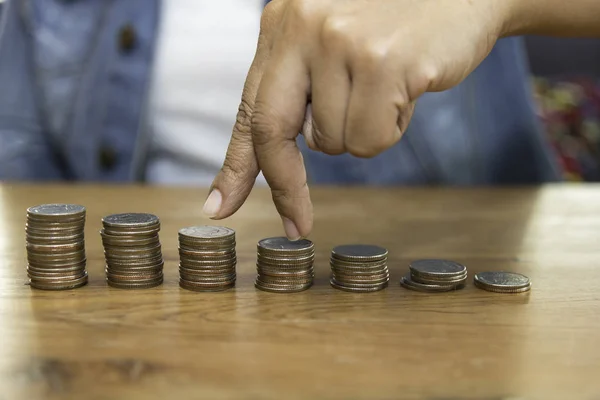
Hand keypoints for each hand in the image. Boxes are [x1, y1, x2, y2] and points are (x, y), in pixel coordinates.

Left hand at [204, 0, 508, 238]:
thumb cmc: (398, 22)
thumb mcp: (332, 41)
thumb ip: (300, 86)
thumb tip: (271, 157)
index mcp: (283, 23)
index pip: (249, 108)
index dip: (235, 166)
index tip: (220, 208)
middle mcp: (302, 26)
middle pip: (271, 131)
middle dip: (285, 187)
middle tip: (297, 223)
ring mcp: (341, 42)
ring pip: (333, 143)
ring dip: (363, 132)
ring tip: (387, 88)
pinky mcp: (383, 62)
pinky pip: (371, 140)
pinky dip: (391, 129)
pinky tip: (408, 87)